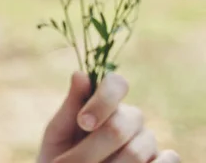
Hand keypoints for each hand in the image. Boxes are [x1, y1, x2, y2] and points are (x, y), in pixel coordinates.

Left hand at [37, 72, 179, 162]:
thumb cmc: (60, 154)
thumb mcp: (59, 131)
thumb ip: (70, 106)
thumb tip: (80, 74)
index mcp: (105, 103)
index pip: (117, 83)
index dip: (103, 101)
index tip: (84, 122)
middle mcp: (130, 118)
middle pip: (123, 124)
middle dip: (93, 146)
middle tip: (70, 162)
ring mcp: (147, 142)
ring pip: (137, 151)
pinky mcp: (160, 161)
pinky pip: (168, 161)